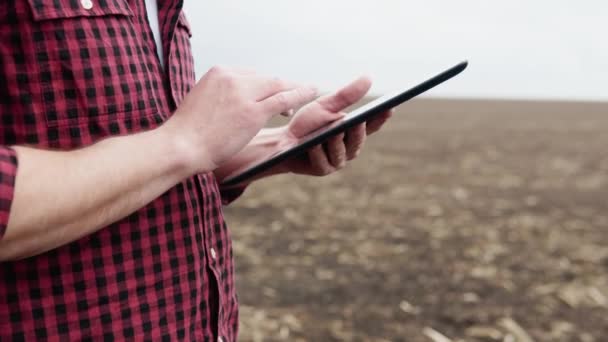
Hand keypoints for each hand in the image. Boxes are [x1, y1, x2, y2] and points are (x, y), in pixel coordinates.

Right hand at [163, 66, 317, 172]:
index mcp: (218, 72)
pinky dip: (299, 95)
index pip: (249, 74)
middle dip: (282, 86)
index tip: (273, 91)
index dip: (264, 84)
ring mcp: (243, 93)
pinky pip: (283, 99)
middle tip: (296, 92)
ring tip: (309, 92)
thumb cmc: (187, 133)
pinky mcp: (253, 112)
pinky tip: (311, 95)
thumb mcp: (201, 102)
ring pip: (277, 86)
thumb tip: (232, 105)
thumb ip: (220, 98)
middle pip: (266, 78)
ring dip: (295, 89)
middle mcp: (232, 77)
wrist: (181, 146)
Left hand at [276, 77, 392, 175]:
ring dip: (336, 141)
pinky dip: (317, 152)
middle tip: (358, 120)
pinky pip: (322, 161)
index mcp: (353, 132)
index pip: (372, 125)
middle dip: (357, 131)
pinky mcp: (322, 169)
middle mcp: (348, 148)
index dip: (381, 118)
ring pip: (341, 151)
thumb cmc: (307, 124)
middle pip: (357, 140)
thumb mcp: (326, 106)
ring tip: (334, 130)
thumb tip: (369, 77)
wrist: (284, 142)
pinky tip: (313, 144)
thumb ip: (347, 95)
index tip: (390, 107)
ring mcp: (336, 161)